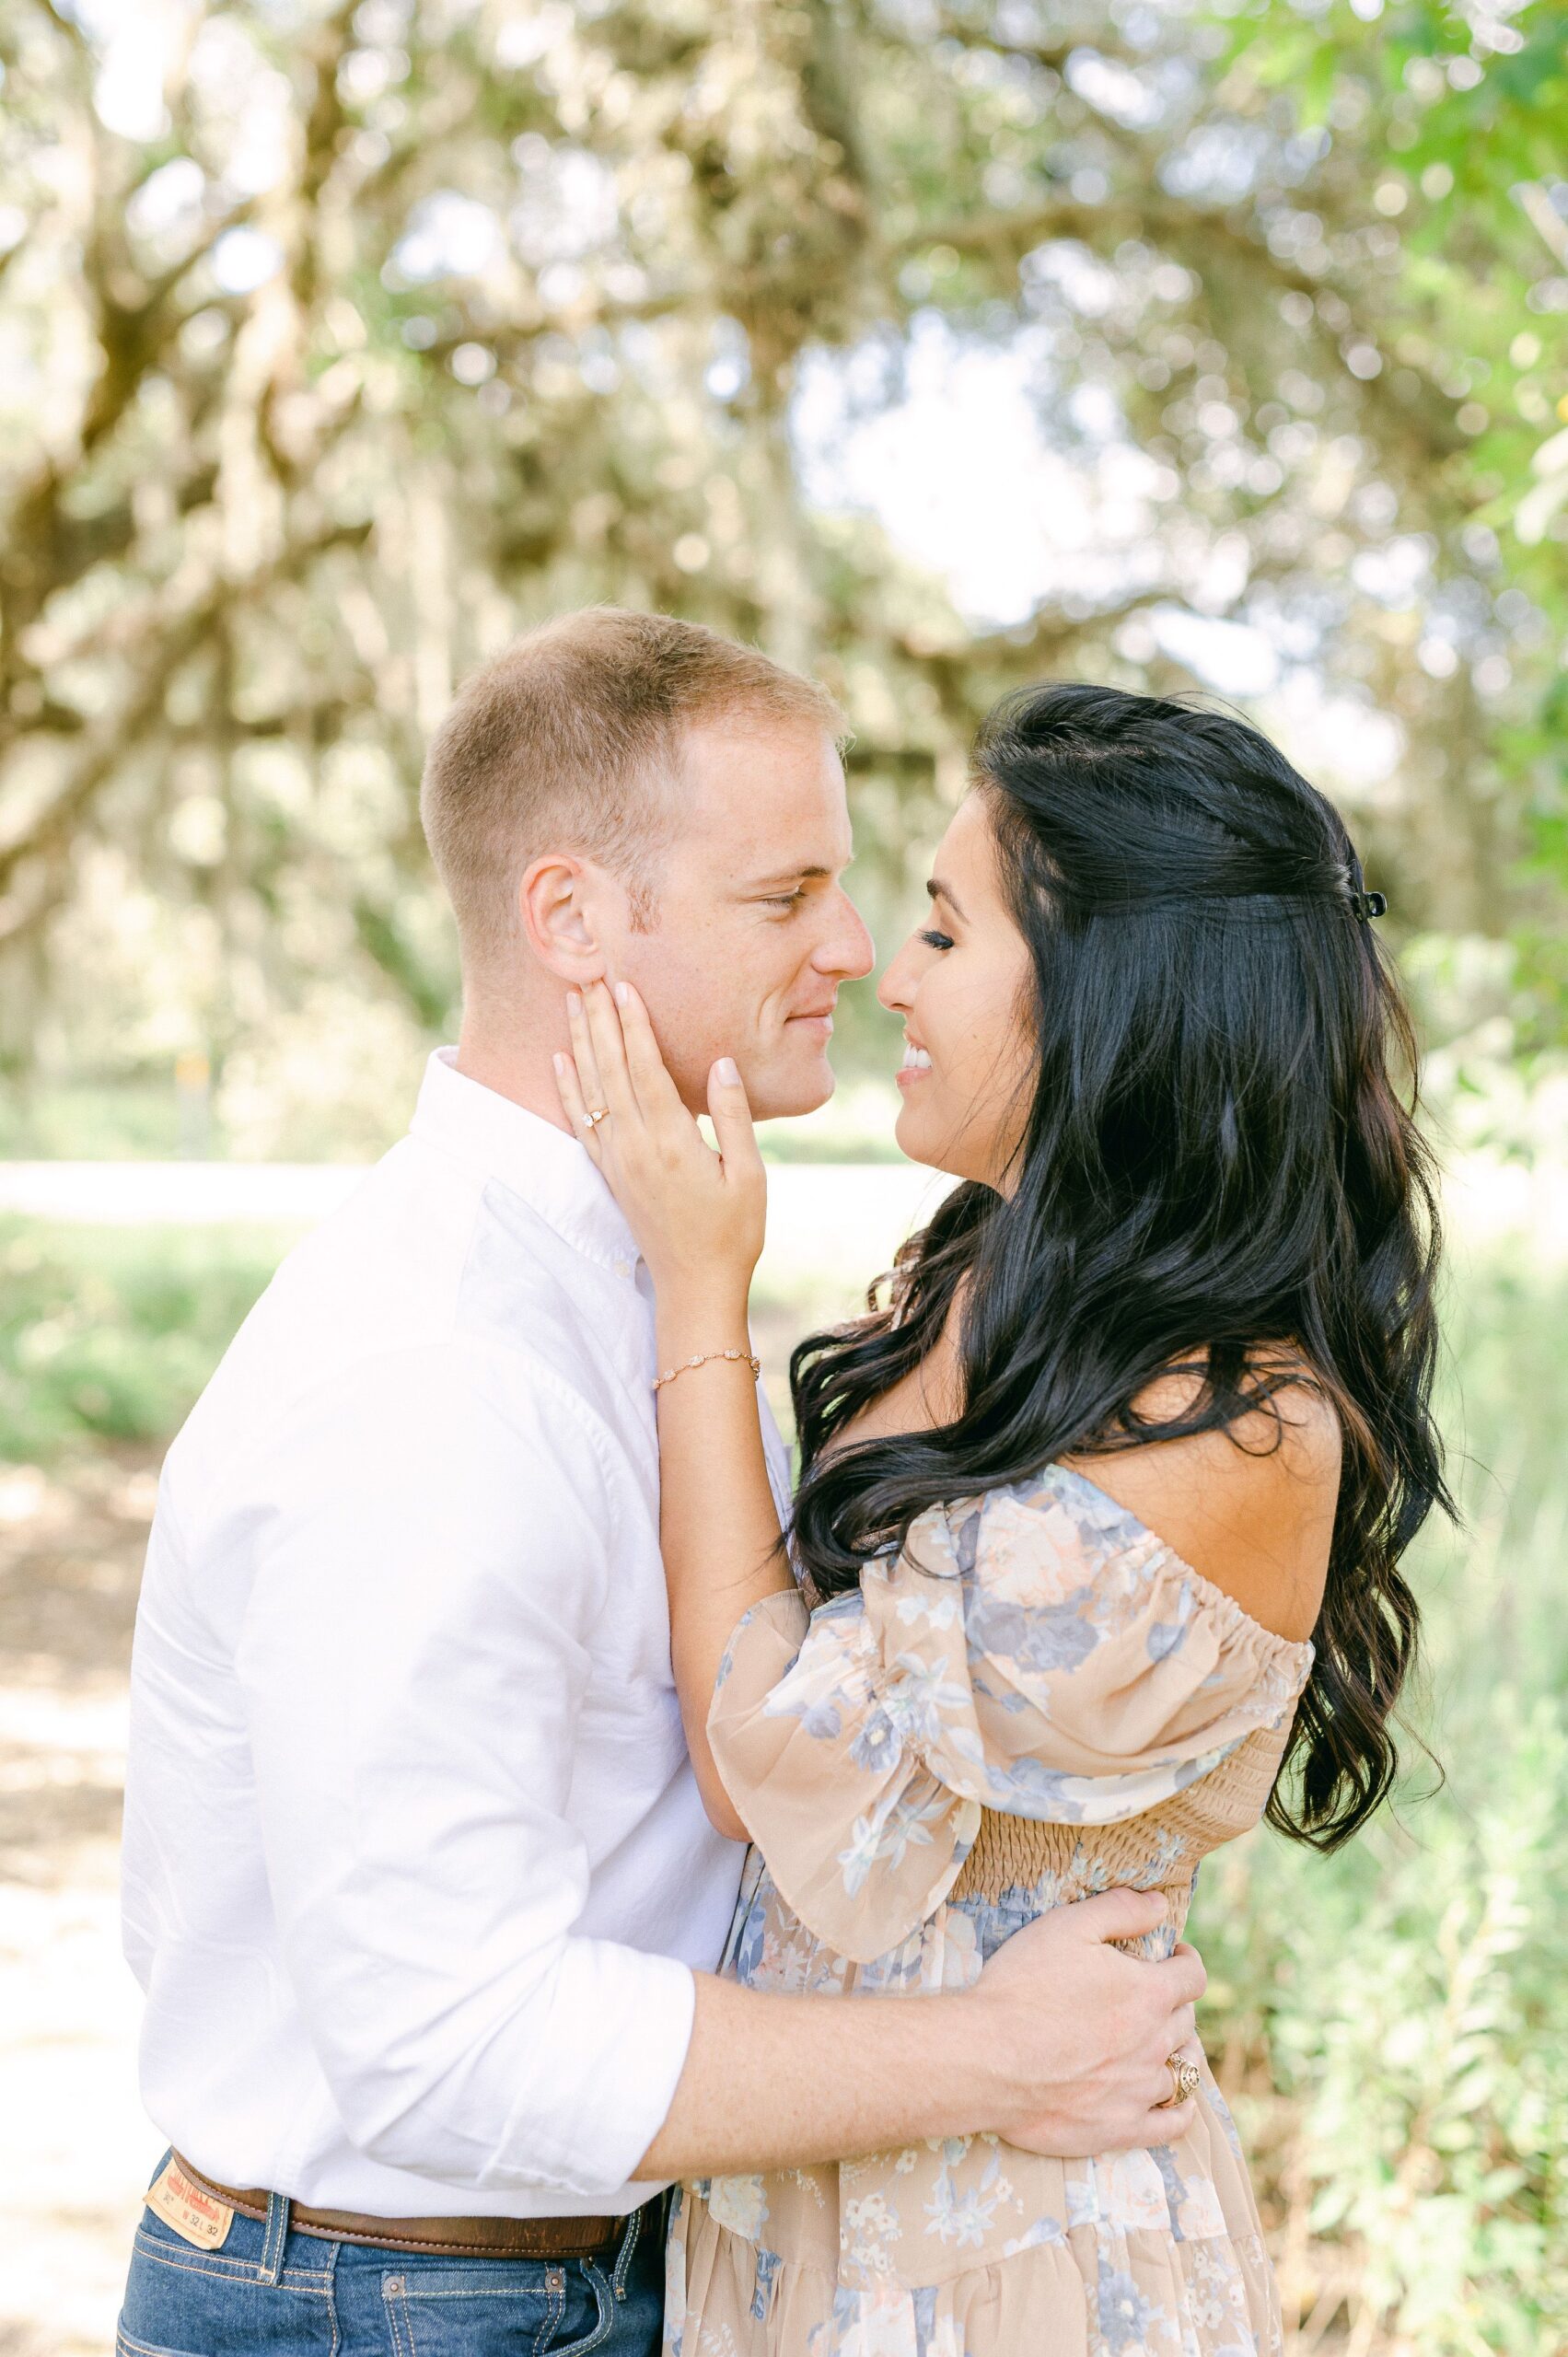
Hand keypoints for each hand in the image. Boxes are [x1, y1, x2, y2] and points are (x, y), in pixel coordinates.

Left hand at [553, 980, 766, 1301]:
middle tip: (590, 976)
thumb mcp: (750, 1174)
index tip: (624, 985)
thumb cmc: (733, 1232)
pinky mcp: (609, 1174)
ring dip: (581, 1042)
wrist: (694, 1285)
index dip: (634, 1024)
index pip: (646, 1068)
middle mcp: (635, 1146)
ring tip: (573, 1002)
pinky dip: (568, 1088)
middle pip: (610, 1069)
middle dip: (600, 1020)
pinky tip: (560, 1060)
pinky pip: (581, 1121)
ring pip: (591, 1089)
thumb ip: (732, 1117)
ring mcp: (617, 1160)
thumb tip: (721, 1062)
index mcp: (671, 1141)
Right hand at [968, 1890, 1207, 2154]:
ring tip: (1161, 2044)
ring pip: (1182, 2070)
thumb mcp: (1067, 1926)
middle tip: (1151, 1996)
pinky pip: (1169, 2125)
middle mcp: (1153, 2043)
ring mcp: (1139, 2090)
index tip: (1173, 1955)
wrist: (985, 2058)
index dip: (1186, 1960)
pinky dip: (1180, 2112)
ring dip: (1176, 2052)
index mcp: (1148, 1993)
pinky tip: (1178, 2104)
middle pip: (1186, 2021)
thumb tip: (1161, 1904)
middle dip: (1174, 2003)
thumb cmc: (1023, 1985)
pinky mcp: (1119, 2127)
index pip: (1193, 1976)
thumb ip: (1120, 1910)